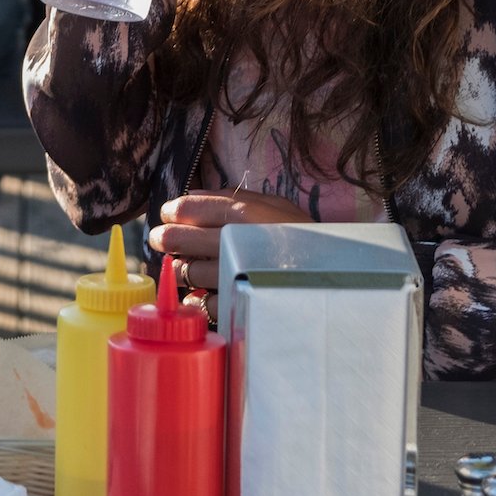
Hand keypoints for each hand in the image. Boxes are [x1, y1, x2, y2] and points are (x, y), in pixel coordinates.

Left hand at [148, 190, 313, 317]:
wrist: (334, 276)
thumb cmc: (304, 238)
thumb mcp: (277, 206)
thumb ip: (235, 197)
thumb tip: (194, 193)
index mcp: (243, 213)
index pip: (188, 207)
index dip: (171, 211)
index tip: (167, 214)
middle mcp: (233, 241)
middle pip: (178, 238)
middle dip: (165, 238)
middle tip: (161, 239)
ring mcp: (233, 273)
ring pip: (186, 270)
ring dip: (181, 268)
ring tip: (185, 265)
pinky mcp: (236, 302)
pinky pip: (202, 301)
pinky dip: (197, 297)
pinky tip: (202, 292)